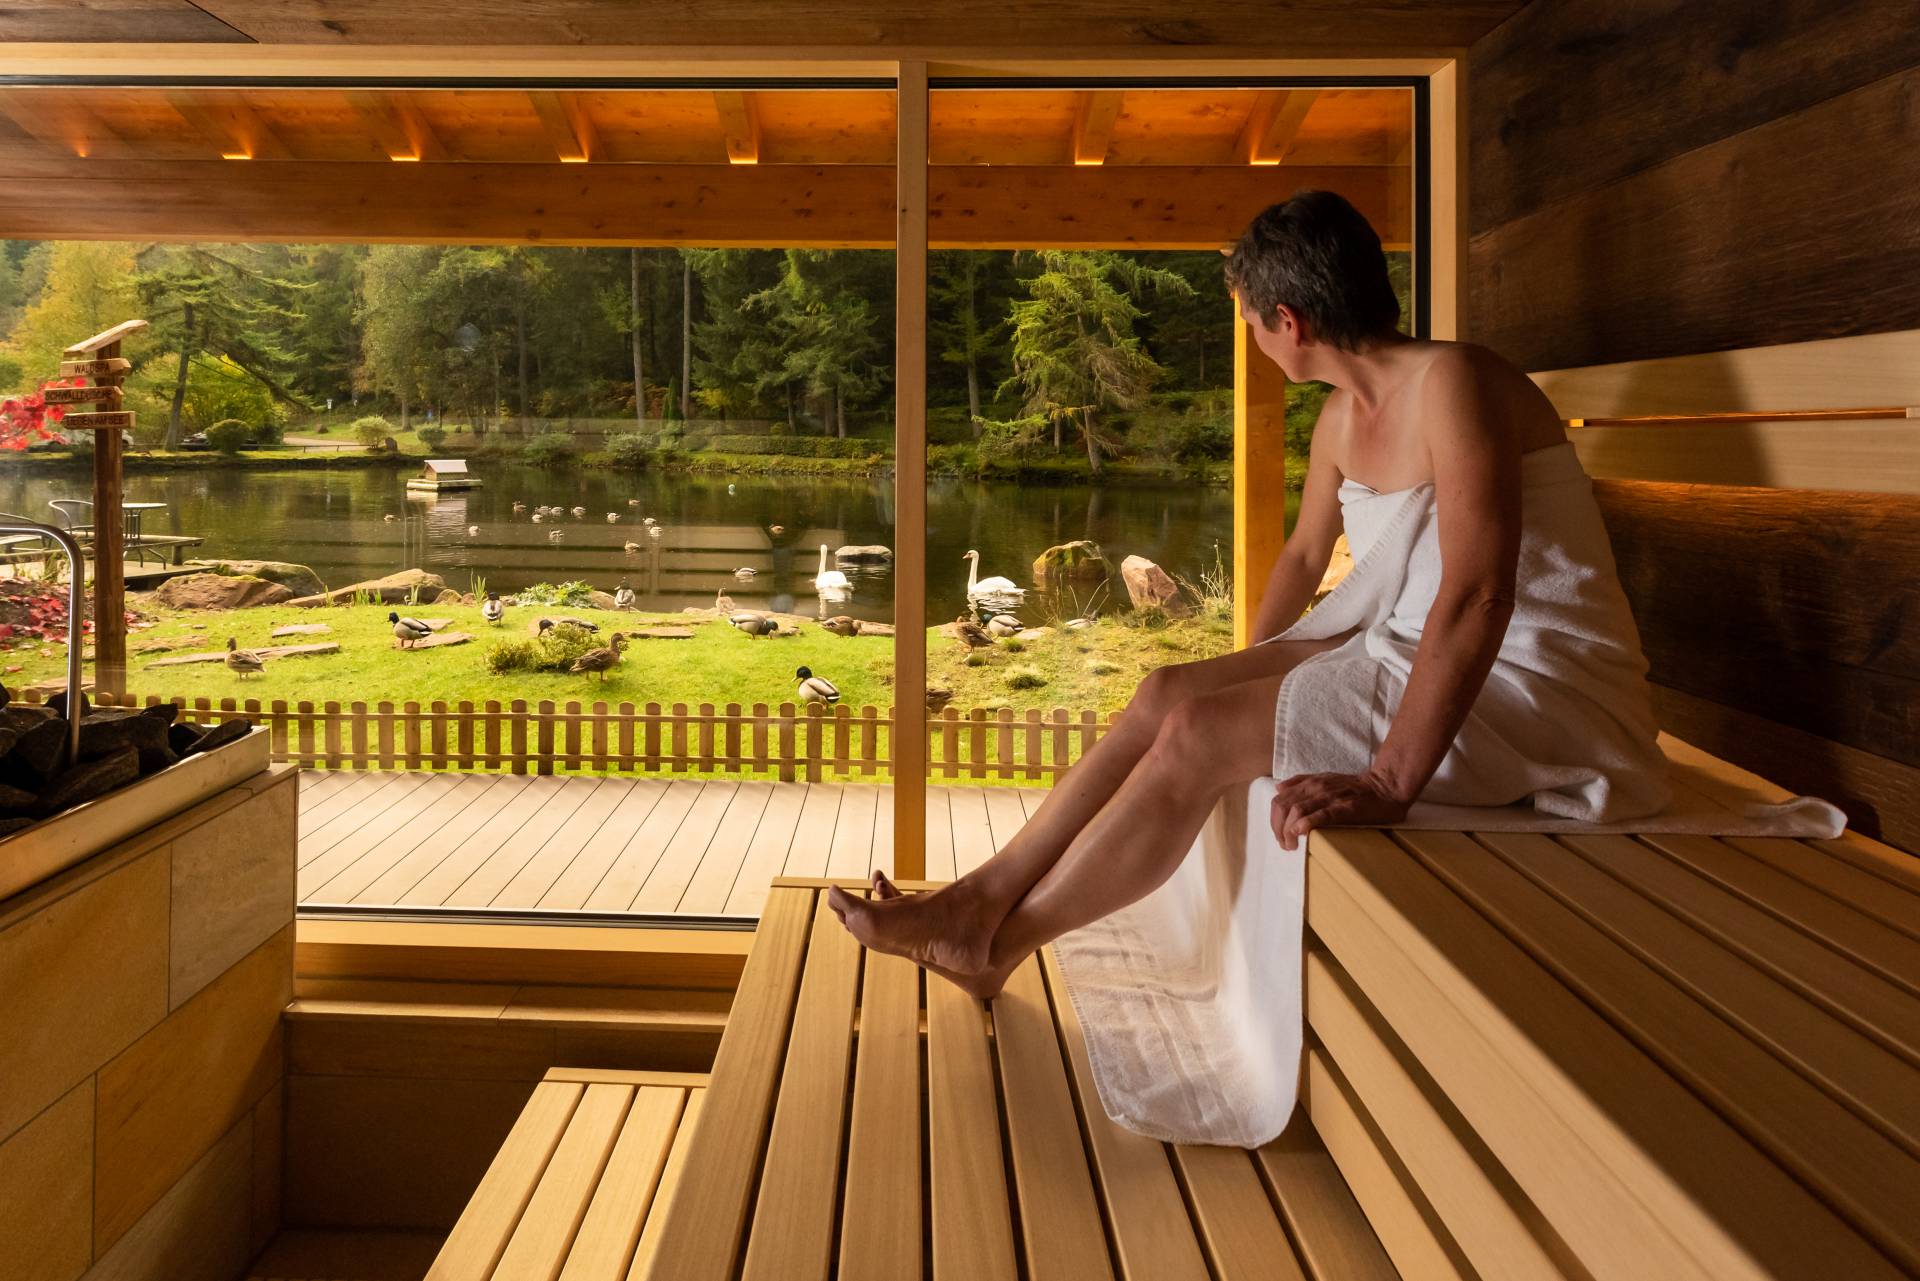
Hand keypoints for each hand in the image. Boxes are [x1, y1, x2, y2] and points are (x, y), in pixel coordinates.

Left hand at [1271, 770, 1411, 852]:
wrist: (1385, 787)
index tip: (1280, 836)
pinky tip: (1301, 833)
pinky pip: (1321, 815)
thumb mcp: (1324, 779)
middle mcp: (1316, 788)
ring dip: (1288, 831)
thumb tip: (1278, 788)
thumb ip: (1301, 782)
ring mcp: (1330, 797)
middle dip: (1278, 829)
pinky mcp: (1345, 808)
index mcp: (1310, 783)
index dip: (1274, 821)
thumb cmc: (1354, 787)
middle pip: (1283, 807)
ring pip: (1297, 811)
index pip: (1279, 800)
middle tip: (1285, 845)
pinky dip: (1307, 823)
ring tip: (1292, 846)